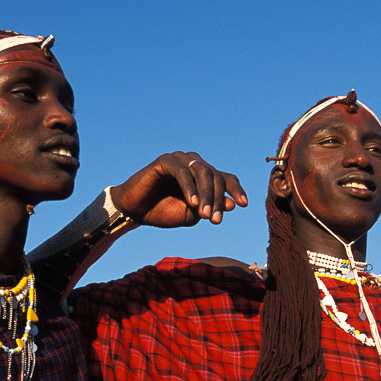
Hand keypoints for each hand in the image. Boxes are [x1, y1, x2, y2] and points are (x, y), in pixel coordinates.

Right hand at [109, 152, 246, 227]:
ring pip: (202, 172)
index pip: (226, 178)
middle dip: (217, 200)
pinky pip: (182, 172)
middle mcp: (194, 163)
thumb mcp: (191, 215)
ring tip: (205, 215)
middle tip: (215, 220)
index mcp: (203, 176)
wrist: (135, 211)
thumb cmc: (163, 212)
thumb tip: (232, 204)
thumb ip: (210, 208)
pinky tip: (192, 203)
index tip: (244, 204)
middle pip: (216, 176)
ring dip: (206, 195)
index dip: (236, 189)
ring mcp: (180, 159)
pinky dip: (189, 188)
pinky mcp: (165, 160)